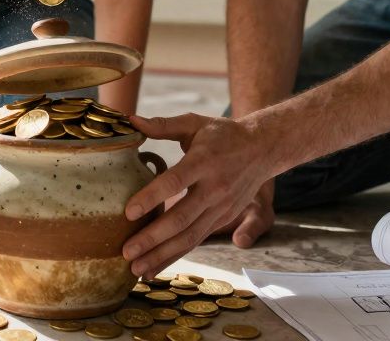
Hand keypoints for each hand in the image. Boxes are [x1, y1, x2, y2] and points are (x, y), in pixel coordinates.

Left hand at [122, 113, 271, 277]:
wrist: (263, 149)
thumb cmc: (223, 134)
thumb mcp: (195, 123)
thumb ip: (163, 125)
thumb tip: (131, 120)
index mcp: (204, 161)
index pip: (176, 181)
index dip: (152, 197)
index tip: (129, 212)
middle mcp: (214, 189)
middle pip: (181, 218)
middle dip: (153, 238)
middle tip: (126, 251)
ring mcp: (221, 208)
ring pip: (189, 237)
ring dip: (162, 255)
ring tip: (136, 269)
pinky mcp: (222, 219)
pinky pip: (196, 240)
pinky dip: (175, 256)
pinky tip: (154, 267)